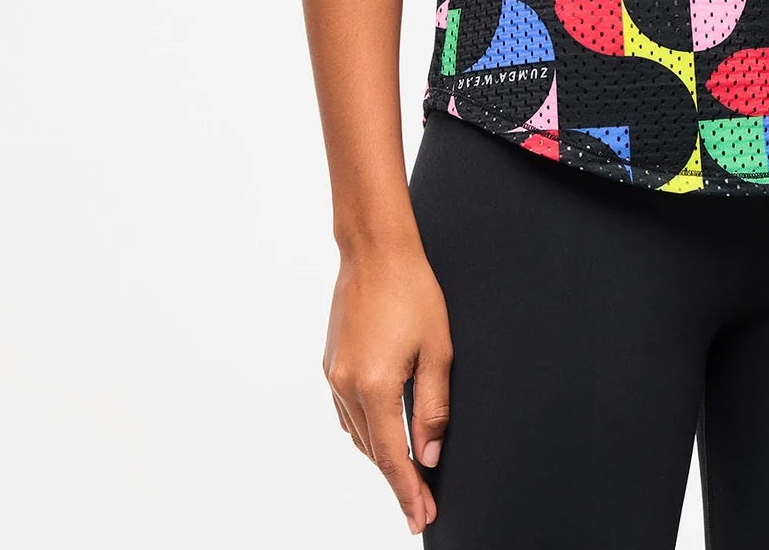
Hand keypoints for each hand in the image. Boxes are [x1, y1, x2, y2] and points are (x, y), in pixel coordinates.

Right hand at [323, 245, 452, 534]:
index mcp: (375, 386)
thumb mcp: (437, 350)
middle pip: (372, 451)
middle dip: (397, 481)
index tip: (421, 518)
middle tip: (420, 507)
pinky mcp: (330, 364)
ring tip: (406, 478)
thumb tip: (429, 455)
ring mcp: (334, 375)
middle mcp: (346, 386)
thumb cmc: (413, 291)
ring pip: (357, 434)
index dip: (408, 491)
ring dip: (380, 457)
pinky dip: (366, 431)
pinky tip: (382, 435)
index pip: (391, 456)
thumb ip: (433, 408)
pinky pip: (347, 412)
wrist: (375, 250)